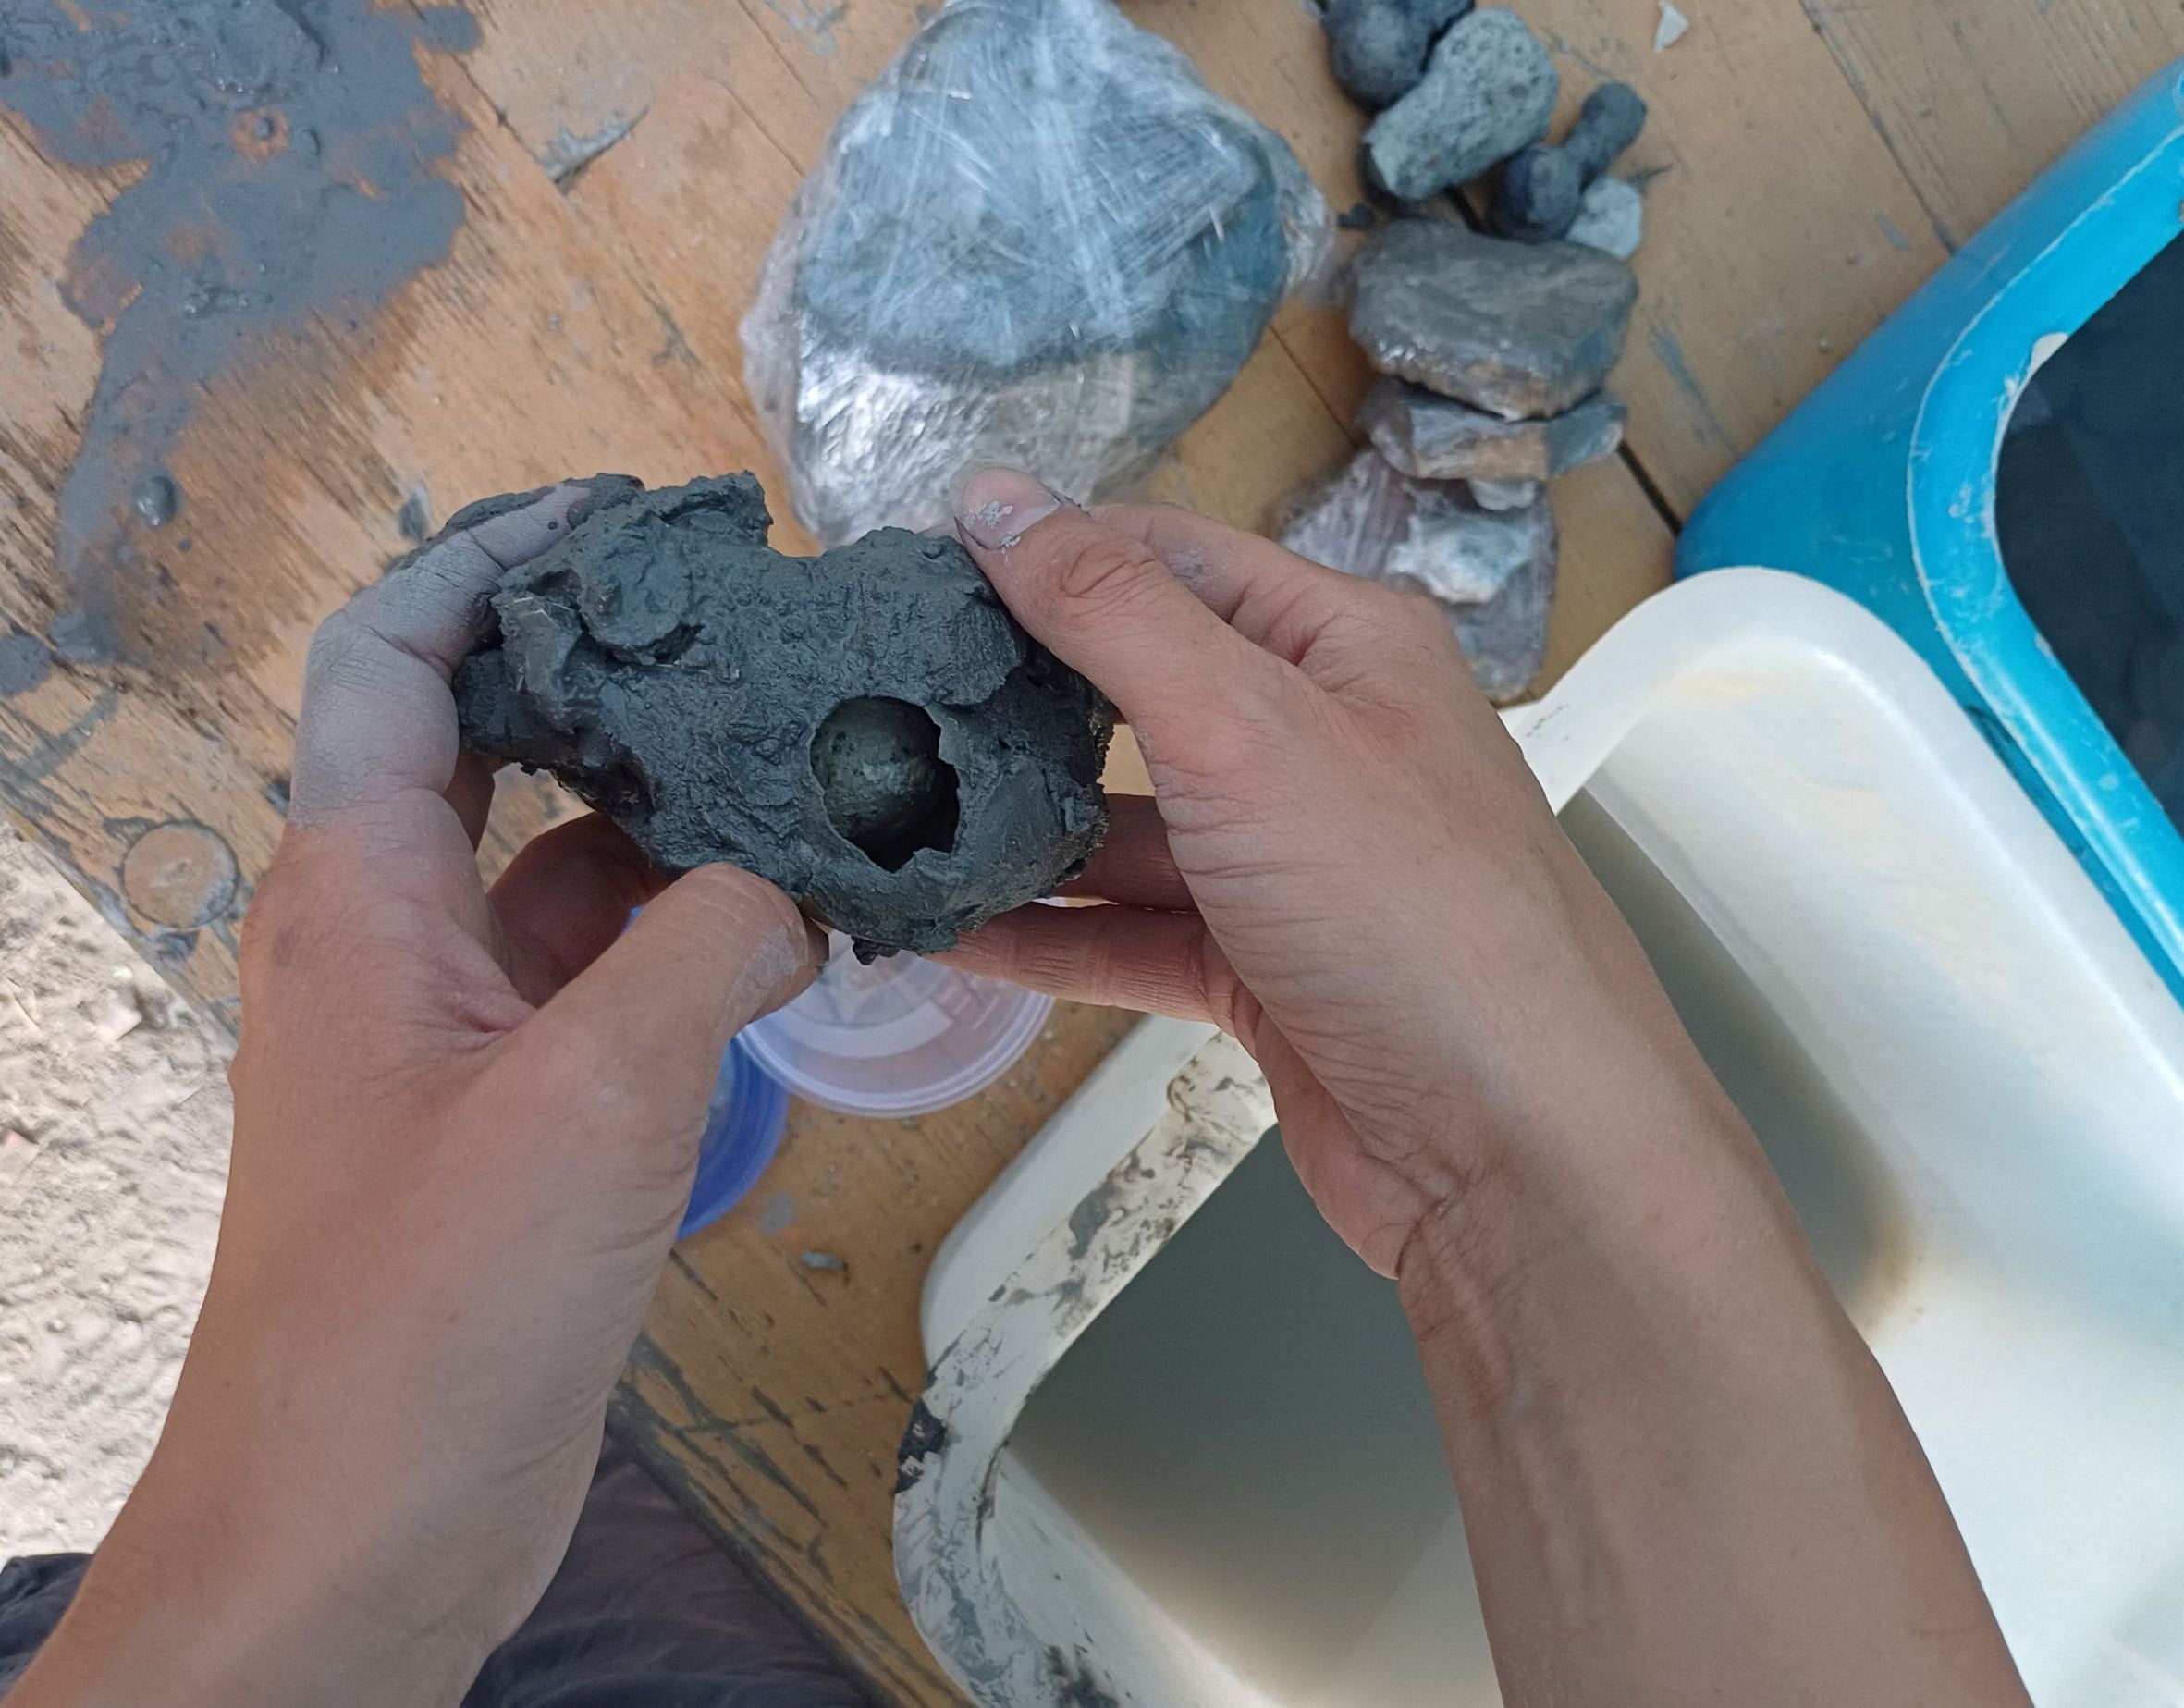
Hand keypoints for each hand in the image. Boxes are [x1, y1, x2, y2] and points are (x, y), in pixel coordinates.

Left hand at [12, 484, 819, 1707]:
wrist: (357, 1529)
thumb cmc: (430, 1311)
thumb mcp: (593, 1098)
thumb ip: (707, 948)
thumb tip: (798, 883)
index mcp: (360, 893)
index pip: (394, 660)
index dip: (487, 558)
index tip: (613, 511)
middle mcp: (397, 935)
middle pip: (486, 739)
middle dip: (601, 665)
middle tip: (746, 622)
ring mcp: (459, 1025)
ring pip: (566, 860)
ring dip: (669, 808)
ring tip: (804, 754)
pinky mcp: (521, 1108)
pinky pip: (611, 971)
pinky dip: (695, 930)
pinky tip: (800, 920)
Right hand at [945, 469, 1716, 1277]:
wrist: (1515, 1148)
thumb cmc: (1410, 909)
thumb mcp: (1246, 726)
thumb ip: (1112, 612)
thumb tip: (997, 498)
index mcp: (1343, 644)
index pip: (1169, 560)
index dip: (1046, 556)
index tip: (916, 575)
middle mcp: (1321, 741)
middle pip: (1139, 693)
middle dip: (1016, 698)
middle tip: (873, 697)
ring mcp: (1291, 865)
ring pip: (1127, 828)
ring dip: (1017, 830)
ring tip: (881, 821)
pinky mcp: (1263, 972)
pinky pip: (1132, 935)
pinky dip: (1046, 935)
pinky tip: (944, 933)